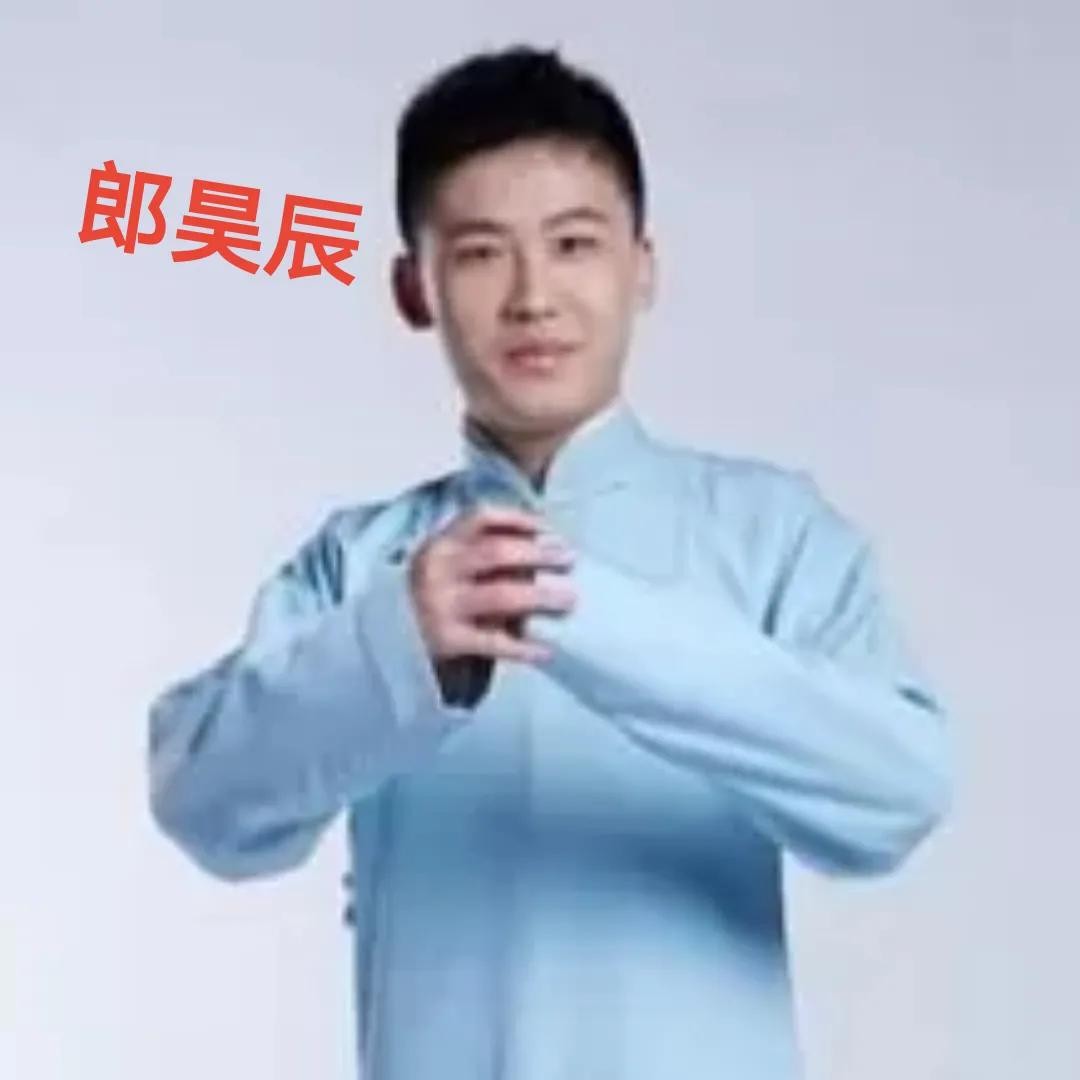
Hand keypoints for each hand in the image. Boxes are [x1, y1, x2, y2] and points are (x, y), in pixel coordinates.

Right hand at [408, 504, 576, 664]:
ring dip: (541, 596)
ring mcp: (442, 605)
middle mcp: (439, 569)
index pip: (481, 518)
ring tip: (569, 600)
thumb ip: (479, 551)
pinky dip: (523, 646)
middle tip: (569, 559)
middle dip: (539, 554)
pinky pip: (494, 642)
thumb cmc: (431, 593)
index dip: (518, 519)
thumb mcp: (444, 562)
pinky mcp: (447, 640)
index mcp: (440, 543)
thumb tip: (545, 546)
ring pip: (501, 595)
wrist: (385, 637)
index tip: (547, 528)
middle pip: (498, 552)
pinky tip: (546, 649)